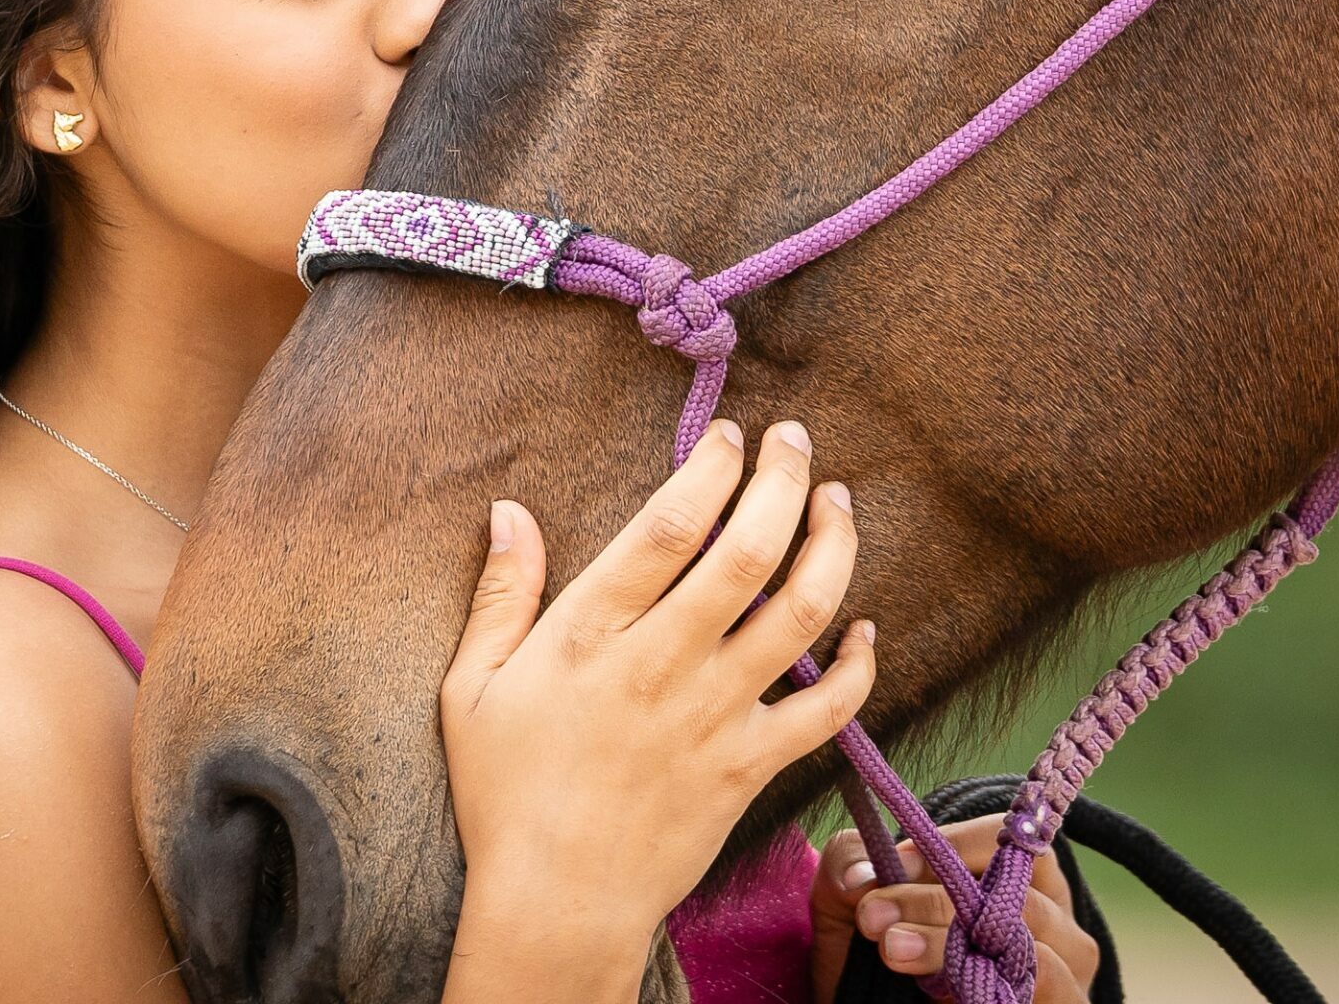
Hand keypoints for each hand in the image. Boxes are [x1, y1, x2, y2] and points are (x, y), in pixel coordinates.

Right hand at [439, 419, 876, 990]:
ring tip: (837, 503)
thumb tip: (509, 510)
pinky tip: (867, 627)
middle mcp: (663, 664)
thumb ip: (501, 594)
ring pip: (801, 613)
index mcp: (591, 634)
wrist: (557, 903)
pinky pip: (827, 708)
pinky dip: (861, 664)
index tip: (729, 435)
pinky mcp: (752, 766)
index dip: (710, 466)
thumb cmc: (506, 793)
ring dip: (832, 546)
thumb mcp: (471, 687)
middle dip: (782, 479)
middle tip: (795, 439)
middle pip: (747, 551)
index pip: (668, 524)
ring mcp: (716, 716)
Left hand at [808, 816, 1099, 1003]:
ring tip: (893, 951)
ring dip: (949, 948)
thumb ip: (848, 864)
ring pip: (1026, 949)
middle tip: (874, 916)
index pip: (1008, 839)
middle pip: (1013, 895)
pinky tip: (935, 995)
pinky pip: (1038, 995)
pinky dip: (983, 990)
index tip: (894, 863)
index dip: (951, 847)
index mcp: (1020, 874)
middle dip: (934, 903)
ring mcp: (1066, 974)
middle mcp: (1057, 919)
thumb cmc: (875, 947)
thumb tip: (860, 876)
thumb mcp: (849, 900)